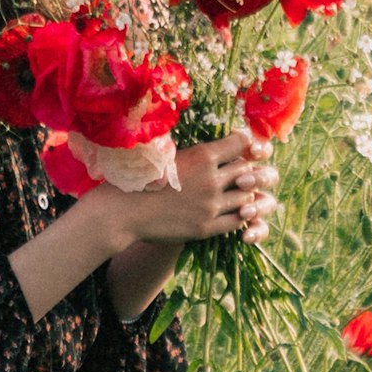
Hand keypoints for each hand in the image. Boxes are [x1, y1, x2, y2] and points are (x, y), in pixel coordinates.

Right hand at [110, 127, 278, 252]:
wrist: (124, 211)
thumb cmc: (140, 177)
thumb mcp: (170, 154)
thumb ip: (196, 152)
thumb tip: (216, 146)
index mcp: (203, 156)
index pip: (241, 143)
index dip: (244, 143)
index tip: (241, 145)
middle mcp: (211, 179)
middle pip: (247, 169)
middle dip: (245, 169)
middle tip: (239, 169)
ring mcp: (211, 205)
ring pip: (247, 196)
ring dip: (244, 193)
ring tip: (235, 191)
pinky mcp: (206, 227)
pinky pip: (237, 220)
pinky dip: (239, 214)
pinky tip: (233, 210)